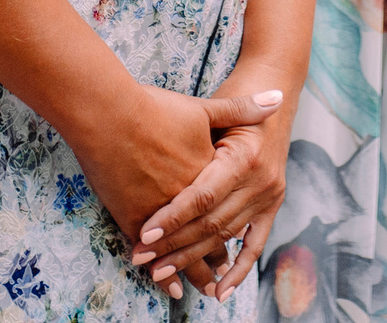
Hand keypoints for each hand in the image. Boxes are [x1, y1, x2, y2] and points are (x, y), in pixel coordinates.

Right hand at [71, 84, 283, 301]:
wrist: (108, 110)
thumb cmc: (155, 106)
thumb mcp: (205, 108)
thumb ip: (242, 108)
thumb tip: (278, 97)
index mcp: (218, 170)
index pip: (229, 209)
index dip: (232, 234)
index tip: (231, 257)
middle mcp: (195, 195)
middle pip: (212, 232)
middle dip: (213, 261)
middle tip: (217, 286)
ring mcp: (162, 210)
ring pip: (185, 246)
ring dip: (190, 268)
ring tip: (198, 290)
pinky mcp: (134, 217)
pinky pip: (155, 250)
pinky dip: (163, 267)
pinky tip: (165, 283)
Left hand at [133, 78, 295, 299]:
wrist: (272, 80)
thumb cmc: (233, 90)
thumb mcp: (213, 107)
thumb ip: (191, 136)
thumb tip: (150, 151)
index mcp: (244, 157)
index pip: (202, 197)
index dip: (172, 217)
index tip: (144, 235)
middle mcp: (261, 180)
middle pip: (212, 223)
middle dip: (175, 245)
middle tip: (142, 260)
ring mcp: (269, 194)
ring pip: (226, 236)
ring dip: (193, 257)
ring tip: (161, 272)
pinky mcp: (272, 202)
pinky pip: (255, 242)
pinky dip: (240, 268)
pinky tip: (220, 291)